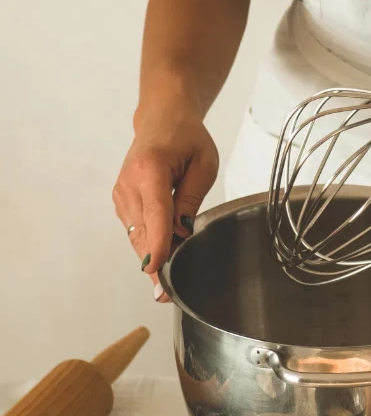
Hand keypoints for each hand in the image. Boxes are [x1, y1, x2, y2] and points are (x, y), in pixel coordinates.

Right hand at [112, 105, 217, 300]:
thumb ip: (191, 197)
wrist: (161, 121)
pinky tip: (163, 255)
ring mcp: (121, 194)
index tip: (156, 269)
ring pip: (137, 236)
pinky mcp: (121, 202)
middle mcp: (129, 184)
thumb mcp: (203, 164)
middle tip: (167, 294)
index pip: (155, 214)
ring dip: (152, 256)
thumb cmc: (187, 139)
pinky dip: (148, 243)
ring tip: (167, 281)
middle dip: (155, 262)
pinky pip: (136, 230)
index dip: (157, 244)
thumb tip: (182, 232)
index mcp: (150, 170)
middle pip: (143, 232)